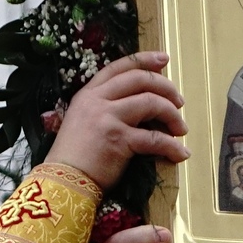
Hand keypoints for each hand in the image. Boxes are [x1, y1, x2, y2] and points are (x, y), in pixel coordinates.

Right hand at [45, 51, 189, 189]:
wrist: (62, 182)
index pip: (119, 67)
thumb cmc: (74, 158)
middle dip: (166, 88)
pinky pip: (155, 138)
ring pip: (151, 103)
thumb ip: (104, 108)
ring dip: (172, 115)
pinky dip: (172, 146)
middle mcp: (97, 100)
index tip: (164, 59)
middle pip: (140, 80)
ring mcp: (107, 118)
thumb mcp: (82, 122)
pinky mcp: (118, 139)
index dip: (144, 60)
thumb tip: (139, 104)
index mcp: (88, 94)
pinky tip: (180, 153)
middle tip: (179, 102)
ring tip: (180, 129)